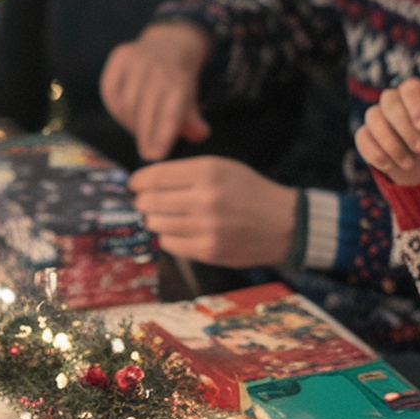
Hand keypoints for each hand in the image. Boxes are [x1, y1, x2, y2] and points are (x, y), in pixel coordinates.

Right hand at [101, 23, 211, 160]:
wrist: (172, 41)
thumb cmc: (181, 80)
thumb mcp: (192, 98)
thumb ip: (192, 120)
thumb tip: (200, 135)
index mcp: (179, 78)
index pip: (168, 112)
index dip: (161, 135)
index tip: (155, 156)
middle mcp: (156, 66)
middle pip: (143, 110)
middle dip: (145, 135)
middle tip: (147, 153)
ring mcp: (136, 58)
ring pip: (125, 103)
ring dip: (131, 124)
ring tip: (141, 134)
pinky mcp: (120, 56)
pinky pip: (110, 91)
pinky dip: (116, 109)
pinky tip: (127, 117)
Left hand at [130, 157, 297, 266]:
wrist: (284, 224)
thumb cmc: (250, 192)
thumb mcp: (223, 167)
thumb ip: (186, 172)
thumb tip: (146, 181)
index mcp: (208, 171)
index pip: (156, 175)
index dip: (139, 181)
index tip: (135, 184)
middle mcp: (206, 199)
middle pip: (150, 201)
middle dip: (143, 201)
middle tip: (146, 202)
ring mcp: (206, 227)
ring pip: (157, 224)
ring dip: (156, 220)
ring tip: (166, 217)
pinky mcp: (208, 251)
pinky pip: (170, 244)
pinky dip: (169, 237)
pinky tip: (180, 231)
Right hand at [355, 79, 419, 184]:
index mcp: (415, 93)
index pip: (410, 88)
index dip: (415, 106)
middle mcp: (393, 101)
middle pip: (390, 103)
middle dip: (405, 128)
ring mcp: (377, 118)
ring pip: (374, 119)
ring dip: (392, 144)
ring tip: (409, 163)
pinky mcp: (366, 136)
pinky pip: (363, 139)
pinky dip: (376, 153)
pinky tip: (390, 165)